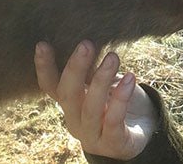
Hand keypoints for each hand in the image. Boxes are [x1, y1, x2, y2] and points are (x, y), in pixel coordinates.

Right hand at [34, 40, 158, 159]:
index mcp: (69, 103)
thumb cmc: (116, 102)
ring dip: (101, 80)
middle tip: (86, 44)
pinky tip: (130, 79)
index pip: (50, 86)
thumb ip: (92, 68)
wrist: (140, 132)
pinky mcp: (114, 143)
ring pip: (91, 108)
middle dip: (76, 68)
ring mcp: (93, 134)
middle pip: (69, 95)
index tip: (42, 44)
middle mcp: (75, 120)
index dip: (44, 68)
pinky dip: (121, 98)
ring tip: (113, 57)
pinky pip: (114, 120)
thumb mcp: (101, 83)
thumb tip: (87, 38)